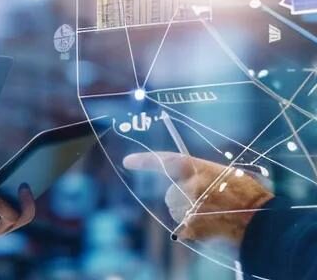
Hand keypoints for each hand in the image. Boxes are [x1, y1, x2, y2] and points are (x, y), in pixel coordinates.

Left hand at [123, 152, 273, 243]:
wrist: (263, 223)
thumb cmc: (248, 196)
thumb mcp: (225, 174)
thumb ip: (200, 176)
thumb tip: (186, 183)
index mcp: (196, 169)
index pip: (164, 161)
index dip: (145, 161)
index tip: (128, 162)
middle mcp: (185, 187)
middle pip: (171, 195)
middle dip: (184, 200)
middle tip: (210, 204)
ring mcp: (185, 209)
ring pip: (178, 212)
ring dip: (190, 215)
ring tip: (217, 216)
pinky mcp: (187, 228)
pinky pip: (185, 229)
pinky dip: (195, 231)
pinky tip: (214, 229)